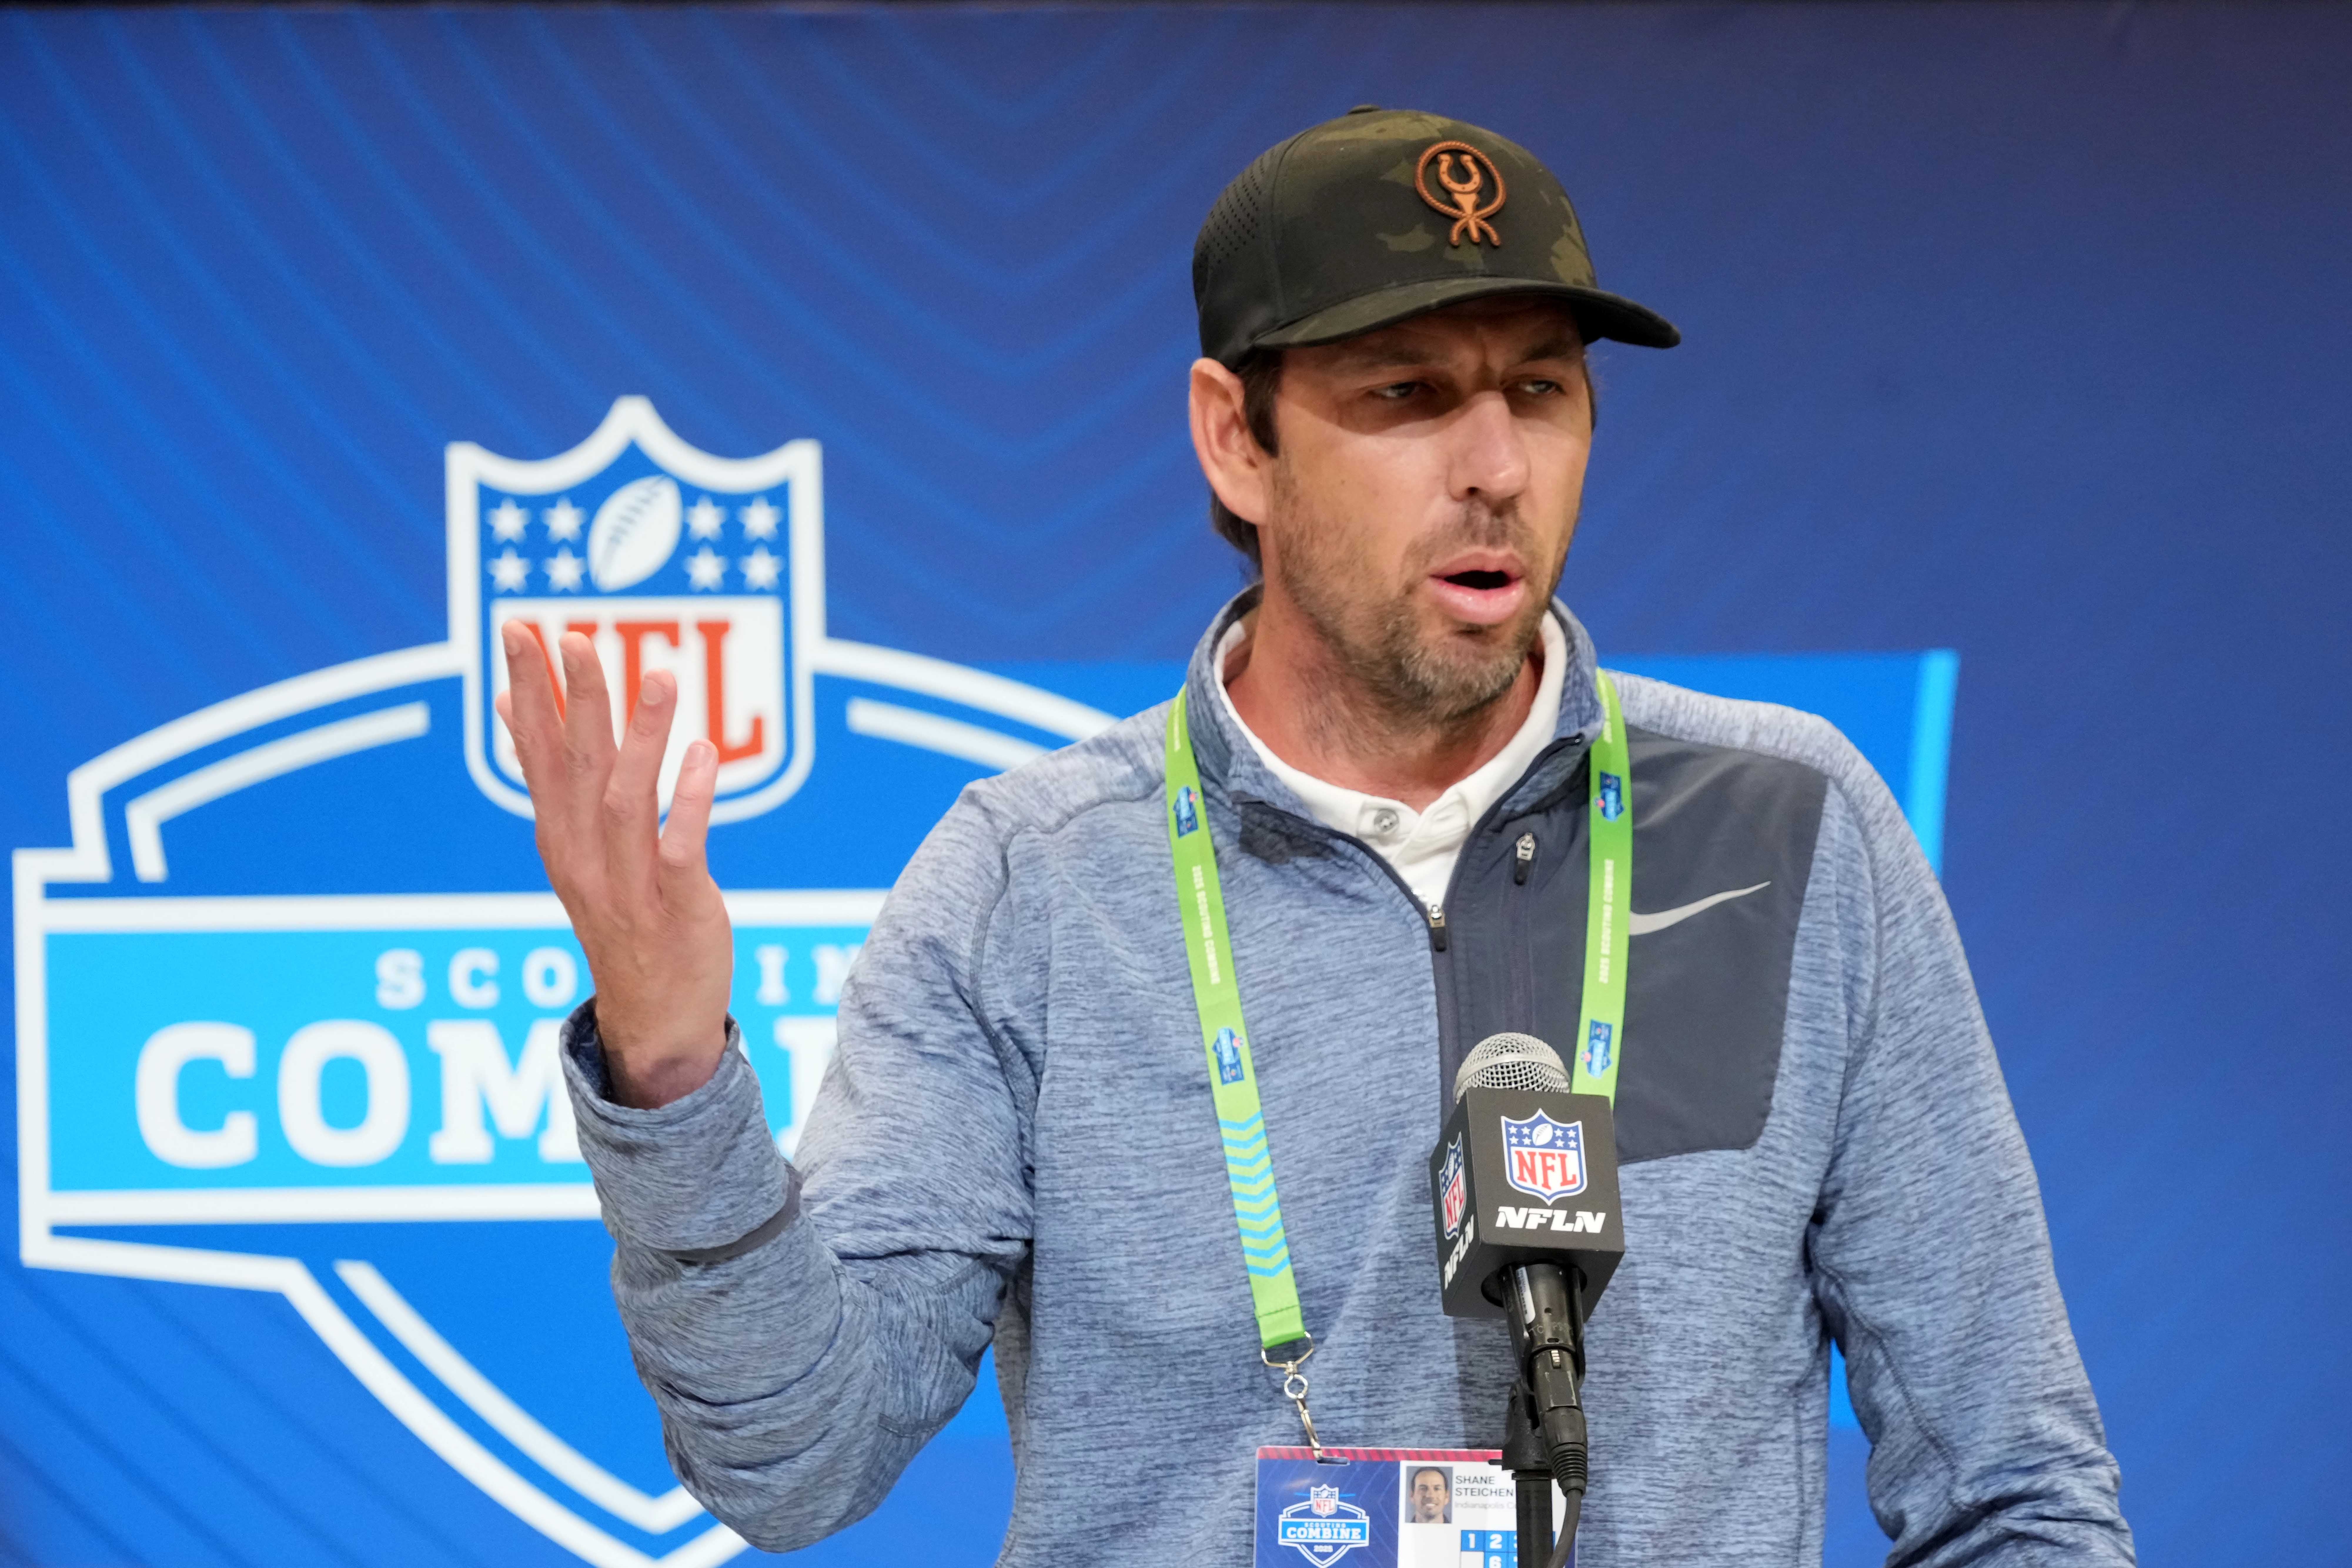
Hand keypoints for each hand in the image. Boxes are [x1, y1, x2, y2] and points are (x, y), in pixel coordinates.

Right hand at [495, 625, 733, 1107]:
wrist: (654, 1019)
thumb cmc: (621, 917)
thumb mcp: (575, 849)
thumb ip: (553, 781)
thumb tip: (515, 711)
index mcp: (559, 839)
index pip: (537, 754)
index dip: (528, 692)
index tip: (518, 631)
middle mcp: (585, 859)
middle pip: (576, 767)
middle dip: (574, 699)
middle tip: (572, 635)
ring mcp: (630, 886)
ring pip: (628, 801)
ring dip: (641, 737)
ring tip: (658, 674)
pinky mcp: (679, 908)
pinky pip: (682, 849)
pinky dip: (692, 801)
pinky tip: (704, 754)